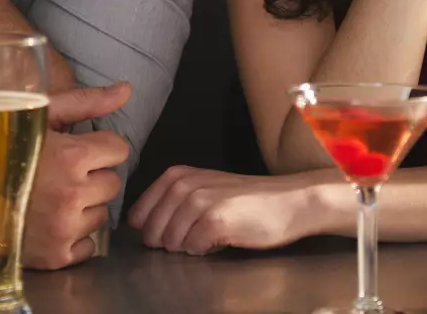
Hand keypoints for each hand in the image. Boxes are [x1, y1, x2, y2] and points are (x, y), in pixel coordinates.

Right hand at [23, 82, 132, 269]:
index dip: (100, 146)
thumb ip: (88, 102)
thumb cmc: (1, 146)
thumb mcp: (41, 114)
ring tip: (52, 196)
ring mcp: (64, 229)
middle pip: (113, 183)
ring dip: (85, 206)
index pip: (119, 149)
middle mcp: (71, 196)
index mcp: (71, 157)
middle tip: (62, 173)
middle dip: (93, 176)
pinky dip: (74, 236)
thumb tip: (127, 89)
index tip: (79, 148)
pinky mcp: (56, 256)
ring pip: (101, 215)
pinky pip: (88, 246)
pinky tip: (49, 221)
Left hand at [127, 166, 323, 254]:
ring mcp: (199, 201)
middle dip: (169, 242)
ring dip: (188, 246)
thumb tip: (139, 225)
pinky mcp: (214, 221)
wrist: (287, 201)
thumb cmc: (245, 200)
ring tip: (210, 234)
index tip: (171, 232)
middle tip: (196, 235)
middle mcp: (184, 184)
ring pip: (170, 242)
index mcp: (177, 175)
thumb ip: (171, 201)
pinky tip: (220, 239)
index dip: (151, 230)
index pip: (139, 213)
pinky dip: (204, 250)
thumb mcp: (203, 188)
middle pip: (151, 232)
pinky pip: (192, 248)